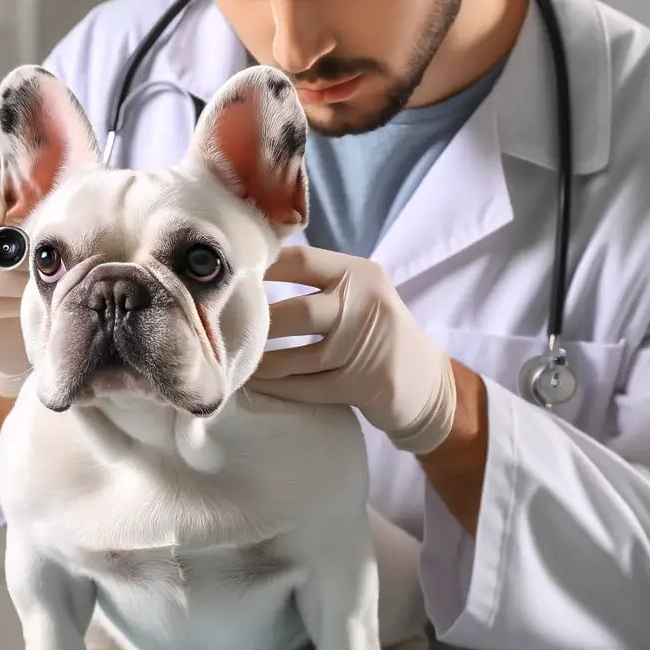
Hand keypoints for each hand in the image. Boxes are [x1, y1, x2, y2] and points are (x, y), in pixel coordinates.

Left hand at [246, 247, 456, 454]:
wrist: (426, 382)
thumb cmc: (377, 331)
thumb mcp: (361, 293)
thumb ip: (319, 280)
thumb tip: (250, 273)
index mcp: (360, 274)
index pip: (301, 261)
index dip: (260, 269)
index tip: (227, 280)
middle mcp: (366, 306)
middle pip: (298, 313)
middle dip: (258, 325)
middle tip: (223, 329)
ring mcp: (365, 349)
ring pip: (297, 358)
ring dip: (260, 363)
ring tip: (231, 360)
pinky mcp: (362, 386)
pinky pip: (306, 388)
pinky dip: (275, 387)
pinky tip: (254, 384)